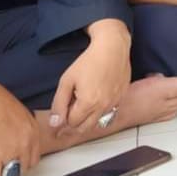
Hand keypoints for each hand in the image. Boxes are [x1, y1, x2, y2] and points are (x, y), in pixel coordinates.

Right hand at [0, 78, 40, 175]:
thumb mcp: (18, 115)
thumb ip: (20, 130)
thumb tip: (11, 141)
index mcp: (33, 130)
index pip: (34, 156)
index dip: (20, 161)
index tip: (8, 159)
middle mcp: (26, 143)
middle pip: (24, 168)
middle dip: (11, 170)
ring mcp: (11, 152)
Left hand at [49, 19, 130, 134]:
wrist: (113, 47)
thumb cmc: (89, 61)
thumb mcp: (67, 81)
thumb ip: (58, 104)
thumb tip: (54, 124)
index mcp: (88, 103)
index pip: (72, 123)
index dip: (64, 120)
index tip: (61, 114)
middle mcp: (103, 107)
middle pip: (85, 128)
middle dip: (74, 125)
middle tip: (67, 117)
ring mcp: (114, 102)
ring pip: (98, 121)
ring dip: (87, 119)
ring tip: (81, 106)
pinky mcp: (122, 97)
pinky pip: (109, 112)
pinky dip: (100, 111)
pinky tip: (96, 99)